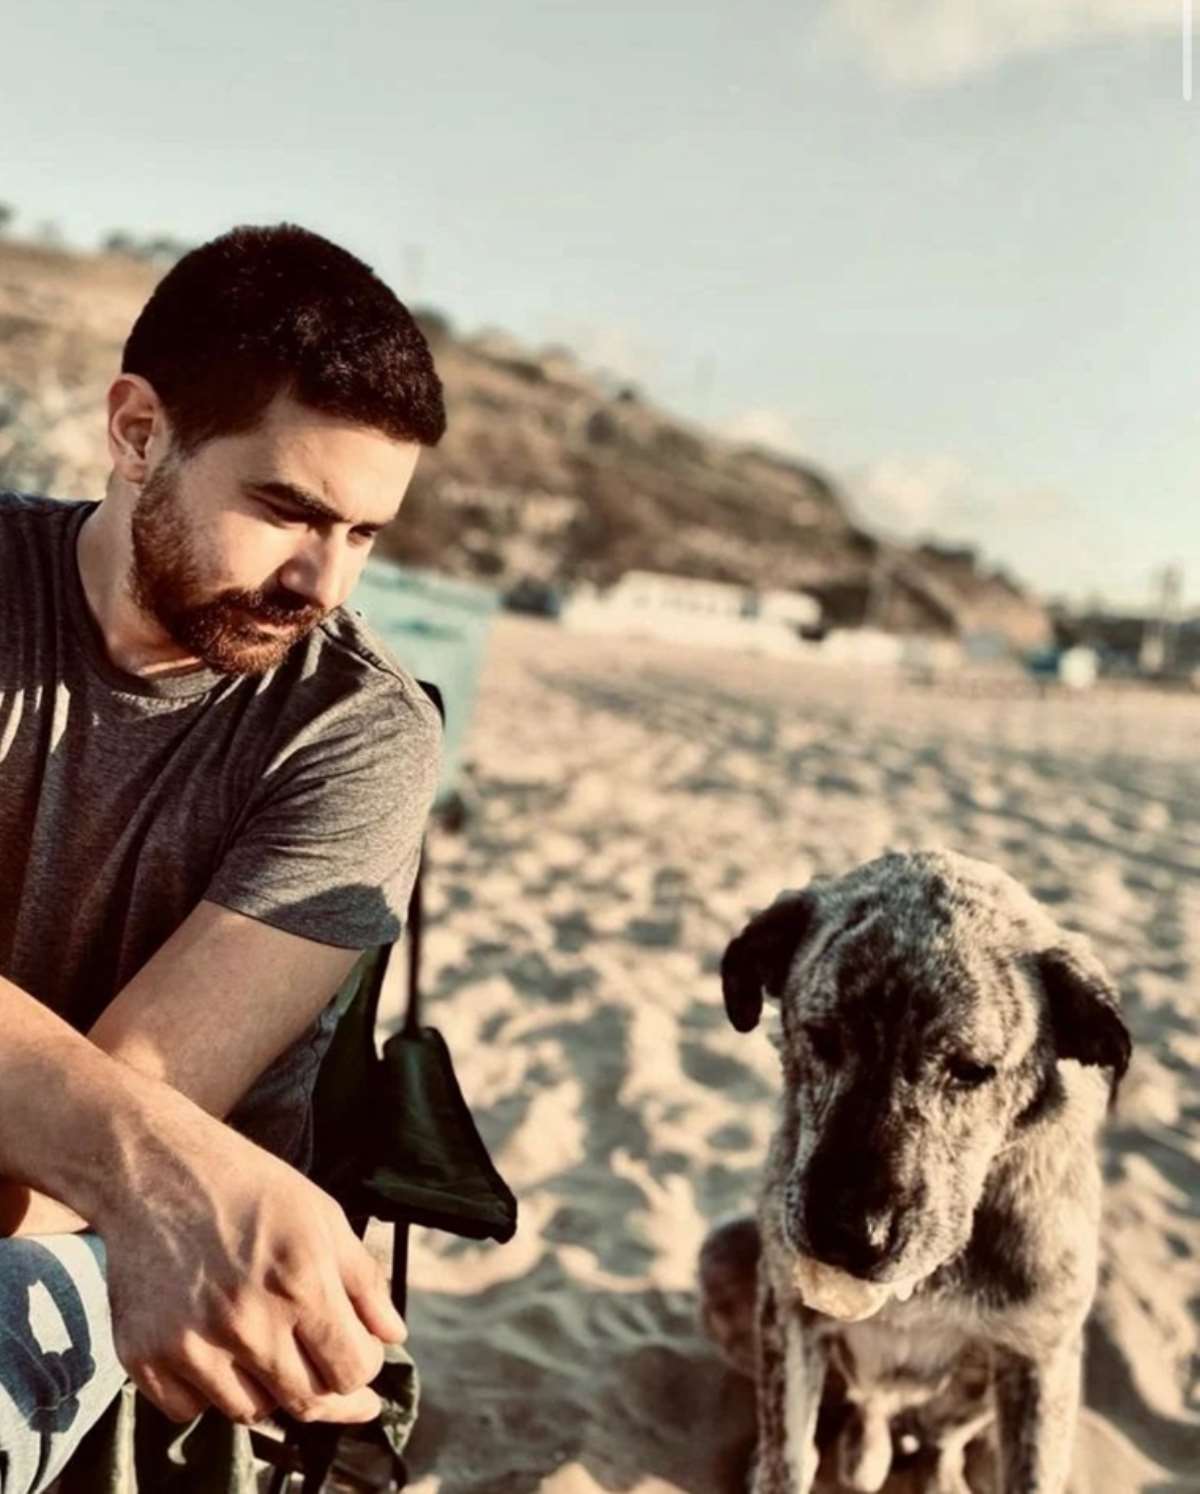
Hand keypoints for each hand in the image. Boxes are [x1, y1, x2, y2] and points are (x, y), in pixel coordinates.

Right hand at [97, 1115, 405, 1425]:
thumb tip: (393, 1337)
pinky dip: (209, 1393)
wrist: (156, 1168)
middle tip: (334, 1382)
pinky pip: (190, 1409)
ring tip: (274, 1354)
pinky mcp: (145, 1356)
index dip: (366, 1368)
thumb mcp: (323, 1216)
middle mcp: (248, 1322)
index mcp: (301, 1282)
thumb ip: (364, 1281)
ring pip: (251, 1412)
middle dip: (331, 1395)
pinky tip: (219, 1355)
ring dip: (272, 1393)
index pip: (352, 1369)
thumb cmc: (249, 1188)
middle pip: (307, 1402)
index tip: (363, 1357)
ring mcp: (192, 1345)